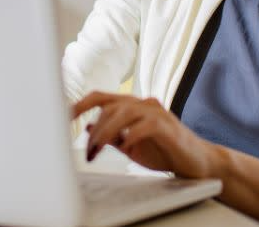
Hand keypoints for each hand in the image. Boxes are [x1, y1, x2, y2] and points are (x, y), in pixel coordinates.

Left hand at [72, 91, 220, 177]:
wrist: (195, 162)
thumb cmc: (162, 150)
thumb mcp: (129, 144)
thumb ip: (110, 135)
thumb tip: (86, 129)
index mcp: (130, 105)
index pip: (99, 97)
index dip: (79, 104)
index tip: (62, 117)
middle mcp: (142, 103)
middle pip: (109, 105)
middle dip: (94, 129)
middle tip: (88, 152)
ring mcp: (156, 112)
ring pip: (123, 112)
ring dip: (106, 133)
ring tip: (98, 151)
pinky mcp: (167, 126)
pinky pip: (144, 125)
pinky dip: (130, 136)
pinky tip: (125, 147)